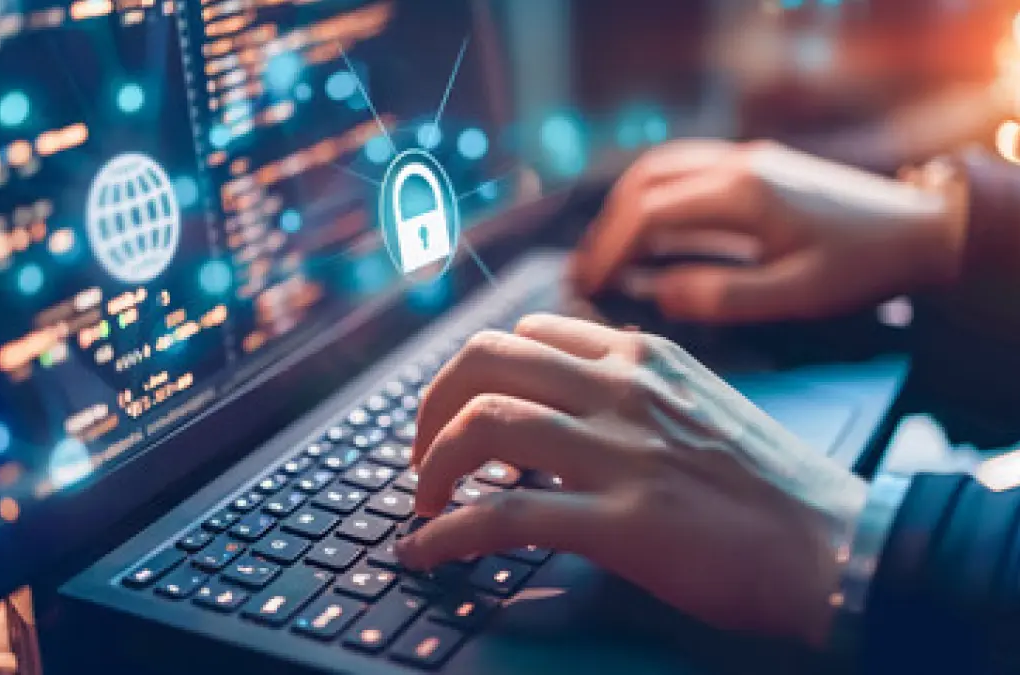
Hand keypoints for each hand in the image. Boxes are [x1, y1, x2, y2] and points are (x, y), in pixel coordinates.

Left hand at [396, 314, 868, 646]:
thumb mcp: (696, 402)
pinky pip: (505, 515)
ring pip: (482, 424)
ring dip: (430, 465)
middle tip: (421, 453)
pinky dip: (448, 533)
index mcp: (641, 355)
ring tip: (423, 501)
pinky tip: (425, 550)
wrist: (835, 545)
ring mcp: (622, 450)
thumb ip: (628, 390)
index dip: (472, 373)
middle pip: (484, 359)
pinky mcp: (624, 521)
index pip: (525, 333)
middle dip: (429, 405)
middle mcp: (623, 387)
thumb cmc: (768, 483)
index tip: (456, 412)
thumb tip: (553, 407)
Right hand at [572, 140, 967, 323]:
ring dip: (626, 206)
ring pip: (661, 167)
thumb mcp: (794, 295)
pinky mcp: (756, 165)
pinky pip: (686, 169)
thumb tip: (660, 294)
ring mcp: (746, 158)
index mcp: (741, 195)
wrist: (919, 229)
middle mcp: (736, 165)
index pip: (649, 213)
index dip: (610, 249)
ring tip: (608, 251)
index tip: (588, 283)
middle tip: (586, 269)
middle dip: (607, 225)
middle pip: (644, 181)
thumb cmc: (861, 267)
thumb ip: (722, 296)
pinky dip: (654, 196)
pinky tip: (649, 230)